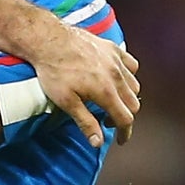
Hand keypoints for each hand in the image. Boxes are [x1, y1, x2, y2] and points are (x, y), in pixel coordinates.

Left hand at [29, 28, 139, 147]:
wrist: (50, 41)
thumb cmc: (54, 72)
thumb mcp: (66, 102)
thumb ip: (85, 122)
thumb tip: (98, 143)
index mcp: (106, 92)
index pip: (125, 118)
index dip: (125, 132)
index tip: (121, 140)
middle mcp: (117, 76)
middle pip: (133, 103)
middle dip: (124, 117)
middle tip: (107, 121)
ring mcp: (117, 61)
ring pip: (134, 85)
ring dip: (127, 98)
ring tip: (110, 102)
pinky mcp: (113, 49)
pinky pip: (131, 65)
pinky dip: (129, 76)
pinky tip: (117, 80)